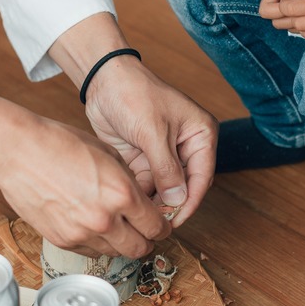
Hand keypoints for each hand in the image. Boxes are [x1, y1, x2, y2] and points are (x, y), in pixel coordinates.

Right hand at [0, 58, 176, 258]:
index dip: (163, 227)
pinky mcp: (62, 240)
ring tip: (118, 229)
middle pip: (140, 248)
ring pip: (116, 253)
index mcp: (122, 194)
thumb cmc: (60, 143)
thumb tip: (142, 199)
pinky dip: (96, 243)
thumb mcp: (108, 154)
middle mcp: (105, 219)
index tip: (161, 224)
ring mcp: (81, 233)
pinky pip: (89, 251)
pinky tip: (93, 228)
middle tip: (144, 232)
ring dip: (121, 244)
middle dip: (147, 240)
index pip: (157, 226)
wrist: (18, 152)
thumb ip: (129, 180)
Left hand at [83, 56, 216, 229]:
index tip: (175, 221)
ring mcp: (163, 153)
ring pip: (163, 188)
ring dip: (152, 202)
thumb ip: (167, 168)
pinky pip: (146, 183)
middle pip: (183, 185)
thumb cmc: (134, 93)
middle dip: (170, 205)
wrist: (103, 80)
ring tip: (138, 216)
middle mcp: (185, 146)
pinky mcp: (143, 157)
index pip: (201, 176)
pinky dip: (139, 193)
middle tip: (155, 224)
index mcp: (200, 134)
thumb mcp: (153, 131)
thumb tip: (178, 200)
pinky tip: (129, 203)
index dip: (189, 201)